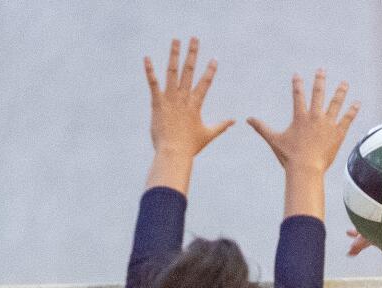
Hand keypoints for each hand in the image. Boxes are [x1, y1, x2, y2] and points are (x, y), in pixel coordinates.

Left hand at [143, 38, 233, 192]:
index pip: (205, 83)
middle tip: (194, 38)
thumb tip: (234, 121)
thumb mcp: (208, 135)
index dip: (210, 71)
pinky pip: (153, 84)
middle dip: (192, 54)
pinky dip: (150, 71)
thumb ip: (221, 126)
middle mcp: (184, 98)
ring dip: (174, 55)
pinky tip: (146, 58)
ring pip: (172, 72)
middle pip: (189, 71)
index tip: (214, 59)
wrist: (174, 154)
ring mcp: (170, 100)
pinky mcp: (158, 103)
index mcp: (195, 105)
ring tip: (176, 40)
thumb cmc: (190, 147)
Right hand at [248, 70, 358, 173]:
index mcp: (300, 117)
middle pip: (318, 94)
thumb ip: (262, 128)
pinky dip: (352, 111)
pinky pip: (347, 119)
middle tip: (321, 70)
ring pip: (335, 104)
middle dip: (320, 81)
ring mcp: (328, 124)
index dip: (297, 84)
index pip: (298, 95)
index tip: (297, 75)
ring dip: (340, 92)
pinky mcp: (338, 134)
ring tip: (344, 83)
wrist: (306, 170)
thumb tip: (247, 119)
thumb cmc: (289, 157)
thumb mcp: (274, 140)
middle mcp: (315, 117)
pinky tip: (356, 104)